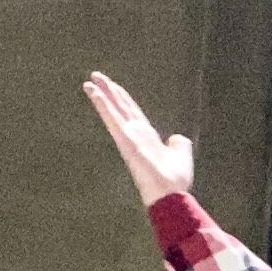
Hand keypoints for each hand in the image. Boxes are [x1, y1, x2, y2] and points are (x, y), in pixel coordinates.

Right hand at [84, 72, 194, 209]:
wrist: (170, 194)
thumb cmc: (175, 180)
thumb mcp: (182, 156)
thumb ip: (179, 144)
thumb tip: (177, 138)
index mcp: (147, 137)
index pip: (133, 113)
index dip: (123, 99)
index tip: (113, 86)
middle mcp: (135, 134)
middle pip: (120, 108)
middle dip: (109, 91)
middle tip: (96, 76)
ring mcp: (128, 137)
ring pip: (113, 111)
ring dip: (101, 95)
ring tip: (89, 81)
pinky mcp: (125, 140)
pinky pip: (112, 118)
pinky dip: (102, 105)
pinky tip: (94, 92)